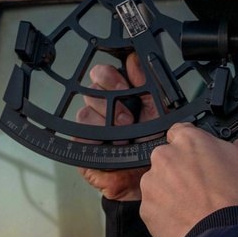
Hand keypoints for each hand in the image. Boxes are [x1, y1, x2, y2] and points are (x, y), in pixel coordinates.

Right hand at [75, 53, 158, 200]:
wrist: (151, 179)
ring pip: (84, 112)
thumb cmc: (154, 146)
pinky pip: (80, 135)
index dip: (109, 76)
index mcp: (119, 98)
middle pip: (90, 90)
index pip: (103, 75)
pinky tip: (112, 145)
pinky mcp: (84, 148)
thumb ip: (146, 83)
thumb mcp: (157, 110)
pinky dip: (97, 139)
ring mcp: (92, 129)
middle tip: (128, 117)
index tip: (123, 86)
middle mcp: (103, 111)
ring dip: (106, 124)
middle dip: (110, 102)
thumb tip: (134, 58)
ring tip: (125, 137)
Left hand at [140, 123, 237, 236]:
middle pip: (169, 158)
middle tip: (201, 186)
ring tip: (193, 206)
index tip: (199, 158)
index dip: (192, 146)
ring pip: (160, 182)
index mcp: (190, 140)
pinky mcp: (146, 209)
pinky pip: (155, 206)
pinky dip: (166, 212)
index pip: (181, 132)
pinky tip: (185, 218)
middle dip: (181, 169)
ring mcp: (152, 184)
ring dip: (172, 190)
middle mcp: (165, 157)